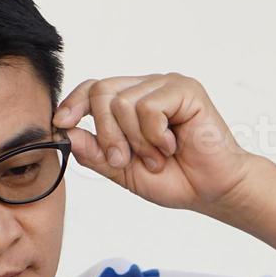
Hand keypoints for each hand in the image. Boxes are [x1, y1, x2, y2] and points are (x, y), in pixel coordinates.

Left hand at [53, 73, 258, 213]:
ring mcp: (166, 86)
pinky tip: (171, 145)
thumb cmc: (175, 179)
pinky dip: (155, 135)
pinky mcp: (186, 89)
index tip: (61, 123)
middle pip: (101, 91)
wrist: (214, 190)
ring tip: (157, 157)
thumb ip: (96, 153)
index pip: (92, 88)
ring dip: (136, 141)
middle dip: (106, 133)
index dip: (74, 103)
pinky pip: (149, 107)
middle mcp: (147, 88)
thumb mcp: (124, 171)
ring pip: (123, 102)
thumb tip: (65, 134)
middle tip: (124, 159)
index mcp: (131, 102)